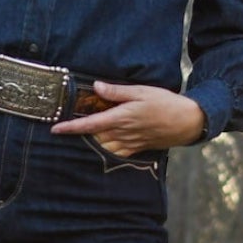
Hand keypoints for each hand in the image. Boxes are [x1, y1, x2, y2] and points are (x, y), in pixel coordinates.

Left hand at [52, 82, 205, 155]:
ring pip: (102, 148)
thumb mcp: (141, 92)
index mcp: (121, 117)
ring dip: (89, 145)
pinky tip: (99, 148)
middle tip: (62, 132)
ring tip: (78, 139)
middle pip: (93, 138)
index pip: (90, 124)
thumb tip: (97, 87)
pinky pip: (116, 154)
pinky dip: (104, 152)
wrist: (187, 122)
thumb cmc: (165, 103)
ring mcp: (129, 143)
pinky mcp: (137, 148)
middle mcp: (122, 133)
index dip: (70, 128)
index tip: (55, 129)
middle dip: (77, 136)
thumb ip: (117, 91)